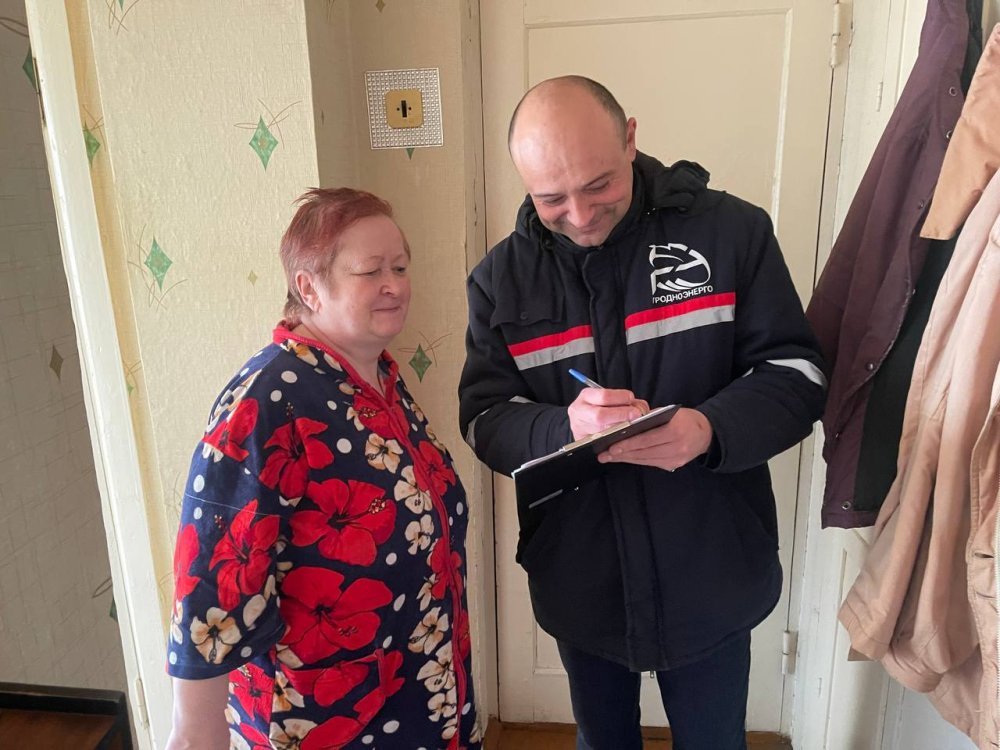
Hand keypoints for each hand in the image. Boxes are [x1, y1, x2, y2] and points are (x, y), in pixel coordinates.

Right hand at [567, 387, 649, 439]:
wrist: (579, 422)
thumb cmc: (597, 408)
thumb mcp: (606, 398)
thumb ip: (624, 401)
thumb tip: (640, 408)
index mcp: (586, 396)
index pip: (604, 396)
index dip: (620, 398)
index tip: (632, 399)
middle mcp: (579, 412)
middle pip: (600, 415)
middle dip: (621, 415)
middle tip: (636, 415)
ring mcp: (580, 428)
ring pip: (601, 431)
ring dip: (620, 429)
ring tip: (633, 426)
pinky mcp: (582, 441)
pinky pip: (602, 443)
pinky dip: (616, 440)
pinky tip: (626, 437)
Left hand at [597, 407, 712, 471]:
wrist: (705, 433)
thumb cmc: (683, 419)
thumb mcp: (668, 413)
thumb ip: (649, 420)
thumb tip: (626, 427)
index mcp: (675, 430)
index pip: (646, 440)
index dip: (628, 445)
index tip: (611, 447)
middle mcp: (677, 447)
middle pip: (644, 452)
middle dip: (622, 454)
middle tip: (604, 455)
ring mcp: (676, 458)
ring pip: (645, 460)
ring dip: (626, 459)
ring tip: (609, 457)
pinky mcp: (673, 465)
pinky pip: (650, 463)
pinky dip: (636, 460)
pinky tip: (624, 458)